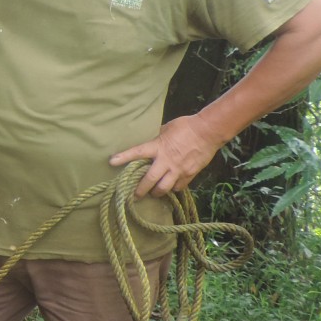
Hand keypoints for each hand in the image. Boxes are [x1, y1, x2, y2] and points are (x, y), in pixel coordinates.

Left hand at [109, 115, 223, 197]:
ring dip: (157, 192)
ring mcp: (178, 170)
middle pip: (149, 180)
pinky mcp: (189, 174)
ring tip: (153, 193)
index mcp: (158, 147)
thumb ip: (157, 138)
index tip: (111, 162)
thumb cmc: (186, 126)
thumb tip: (151, 140)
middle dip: (140, 190)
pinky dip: (173, 188)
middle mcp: (166, 161)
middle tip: (135, 195)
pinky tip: (171, 187)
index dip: (124, 157)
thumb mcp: (167, 128)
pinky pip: (178, 187)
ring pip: (163, 188)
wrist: (209, 131)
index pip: (137, 152)